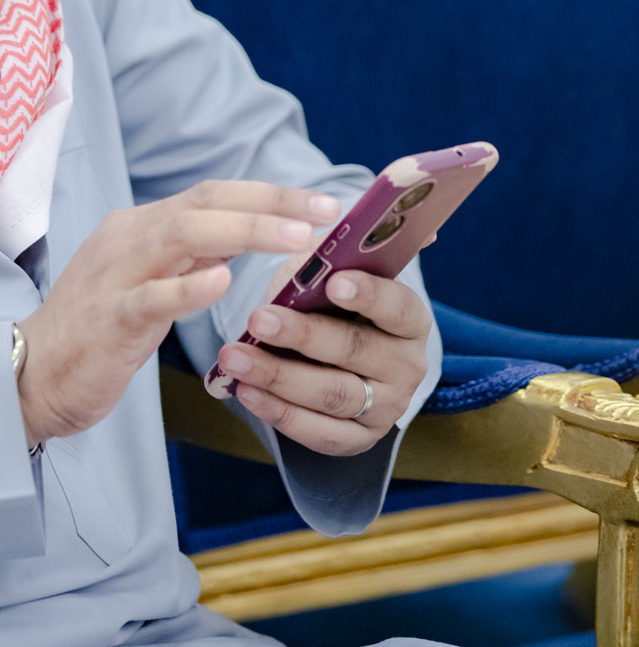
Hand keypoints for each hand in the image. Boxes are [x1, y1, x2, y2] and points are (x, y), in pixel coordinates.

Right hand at [16, 181, 340, 445]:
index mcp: (139, 226)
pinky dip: (188, 286)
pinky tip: (223, 282)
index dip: (269, 194)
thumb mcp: (148, 281)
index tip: (322, 204)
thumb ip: (189, 257)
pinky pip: (151, 297)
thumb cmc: (95, 331)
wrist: (28, 374)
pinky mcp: (108, 320)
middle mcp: (127, 238)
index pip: (212, 195)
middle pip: (204, 203)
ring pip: (182, 235)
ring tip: (295, 238)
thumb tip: (245, 236)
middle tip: (326, 211)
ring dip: (245, 231)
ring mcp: (115, 276)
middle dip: (271, 203)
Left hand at [217, 268, 431, 455]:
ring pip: (332, 394)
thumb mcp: (333, 274)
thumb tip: (380, 207)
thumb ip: (339, 250)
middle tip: (259, 318)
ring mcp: (386, 407)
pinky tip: (245, 391)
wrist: (329, 363)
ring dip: (278, 375)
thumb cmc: (330, 307)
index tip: (333, 282)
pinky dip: (279, 412)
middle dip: (302, 334)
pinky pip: (319, 432)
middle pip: (355, 350)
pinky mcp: (359, 440)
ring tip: (235, 356)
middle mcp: (407, 366)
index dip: (368, 294)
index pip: (397, 305)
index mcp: (410, 319)